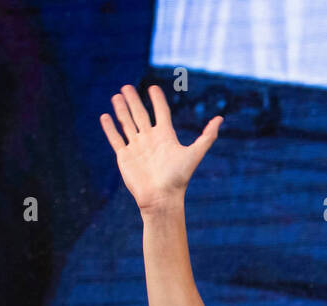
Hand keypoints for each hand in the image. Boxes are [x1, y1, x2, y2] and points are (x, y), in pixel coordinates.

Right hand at [100, 84, 221, 213]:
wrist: (161, 197)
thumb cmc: (178, 177)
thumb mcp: (195, 154)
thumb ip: (208, 136)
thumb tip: (221, 118)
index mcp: (166, 137)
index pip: (161, 113)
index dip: (157, 100)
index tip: (153, 88)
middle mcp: (150, 140)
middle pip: (141, 115)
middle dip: (134, 101)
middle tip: (127, 86)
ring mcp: (137, 147)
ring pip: (127, 123)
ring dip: (121, 110)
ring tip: (117, 96)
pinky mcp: (124, 156)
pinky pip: (115, 138)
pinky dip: (110, 128)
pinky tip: (105, 117)